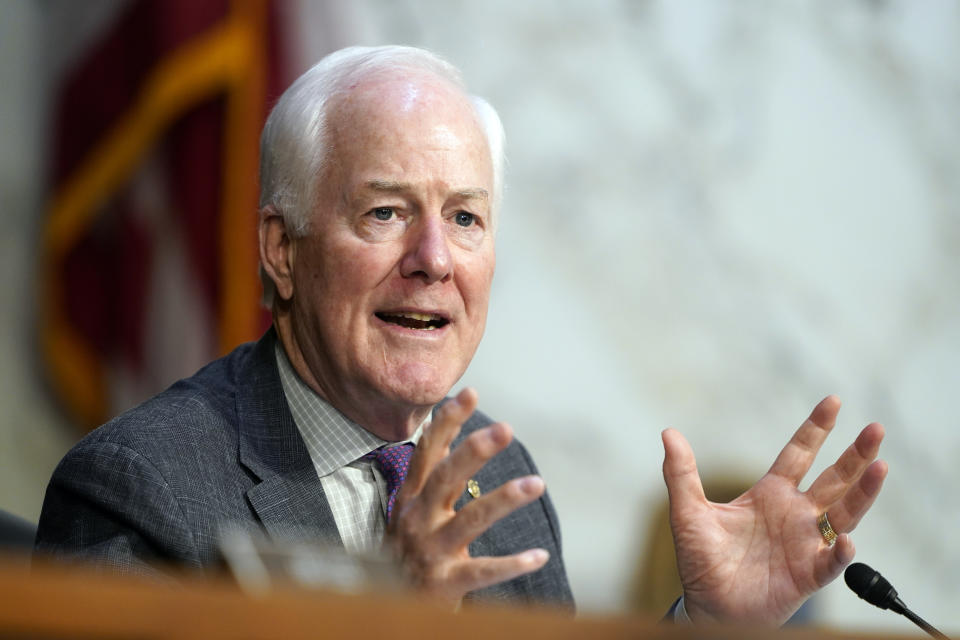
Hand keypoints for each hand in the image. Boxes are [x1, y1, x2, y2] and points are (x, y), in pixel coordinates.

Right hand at [386, 388, 549, 605]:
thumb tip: (454, 436)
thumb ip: (433, 478)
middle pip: (446, 477)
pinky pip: (483, 571)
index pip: (428, 452)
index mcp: (411, 499)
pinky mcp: (445, 582)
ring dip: (505, 498)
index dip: (448, 422)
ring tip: (537, 483)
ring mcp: (430, 551)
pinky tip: (539, 556)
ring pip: (470, 518)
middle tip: (505, 428)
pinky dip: (512, 564)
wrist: (386, 607)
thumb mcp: (413, 512)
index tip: (470, 393)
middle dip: (475, 450)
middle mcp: (417, 519)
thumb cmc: (407, 554)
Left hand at [662, 396, 886, 625]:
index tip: (834, 401)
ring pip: (844, 514)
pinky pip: (829, 561)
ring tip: (880, 466)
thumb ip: (681, 473)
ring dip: (863, 492)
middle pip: (834, 478)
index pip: (799, 454)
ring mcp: (805, 543)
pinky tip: (845, 539)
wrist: (706, 606)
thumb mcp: (687, 512)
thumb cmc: (700, 561)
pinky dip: (839, 552)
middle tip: (876, 428)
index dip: (816, 428)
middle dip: (855, 454)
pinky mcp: (807, 575)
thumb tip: (668, 433)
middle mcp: (795, 515)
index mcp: (770, 495)